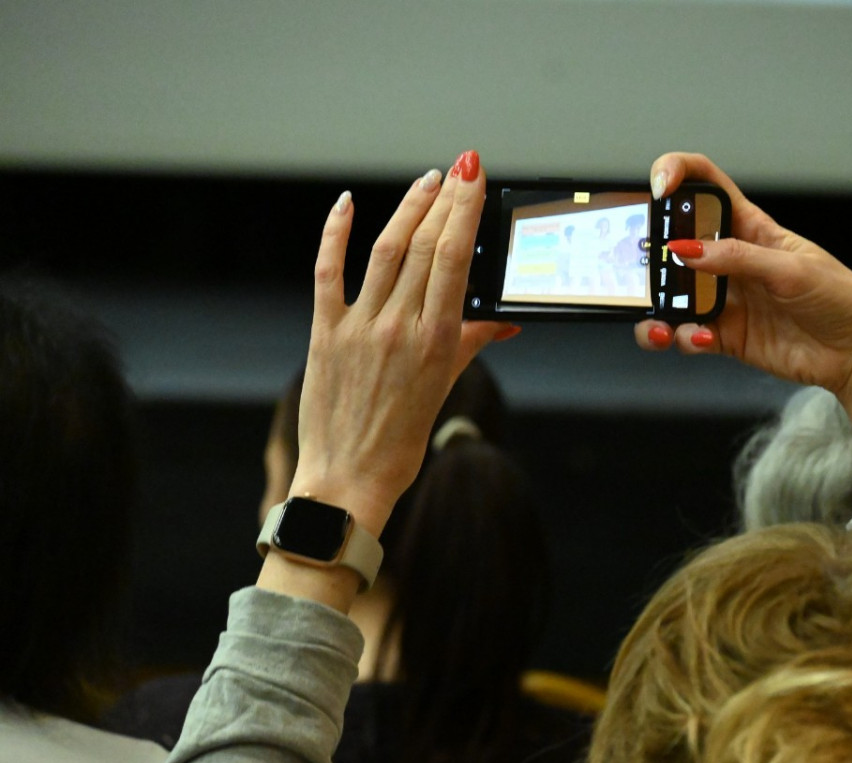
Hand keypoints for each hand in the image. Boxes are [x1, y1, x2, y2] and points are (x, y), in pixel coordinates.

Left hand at [291, 151, 508, 537]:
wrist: (348, 479)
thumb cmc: (401, 441)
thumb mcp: (444, 388)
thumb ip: (471, 345)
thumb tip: (503, 324)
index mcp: (437, 342)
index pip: (456, 261)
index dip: (465, 211)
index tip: (473, 177)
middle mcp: (400, 328)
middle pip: (425, 247)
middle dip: (444, 201)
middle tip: (458, 169)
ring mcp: (359, 328)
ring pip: (385, 251)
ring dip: (406, 209)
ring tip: (424, 182)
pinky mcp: (324, 334)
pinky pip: (329, 272)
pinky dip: (335, 234)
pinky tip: (346, 205)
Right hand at [638, 152, 851, 485]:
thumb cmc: (840, 298)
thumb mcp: (791, 268)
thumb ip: (738, 258)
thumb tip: (687, 251)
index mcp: (749, 227)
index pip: (704, 184)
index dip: (676, 174)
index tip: (659, 188)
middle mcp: (729, 259)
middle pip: (673, 243)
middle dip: (651, 254)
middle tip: (648, 269)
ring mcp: (724, 298)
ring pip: (671, 296)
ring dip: (657, 309)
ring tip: (662, 325)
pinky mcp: (724, 335)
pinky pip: (687, 334)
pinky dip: (682, 338)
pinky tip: (698, 339)